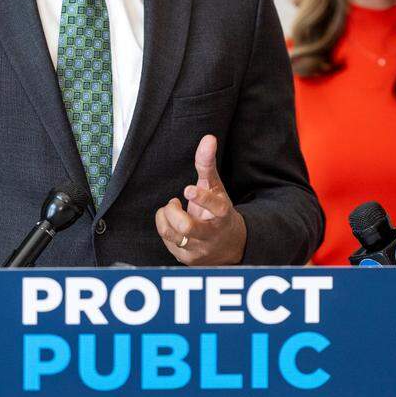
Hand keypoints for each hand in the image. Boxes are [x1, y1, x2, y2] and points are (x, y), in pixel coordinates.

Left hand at [155, 135, 246, 264]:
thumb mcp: (215, 187)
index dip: (202, 199)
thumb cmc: (219, 210)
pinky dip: (164, 227)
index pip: (216, 207)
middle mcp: (212, 234)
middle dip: (173, 212)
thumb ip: (208, 164)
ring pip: (172, 235)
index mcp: (223, 214)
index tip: (187, 189)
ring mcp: (199, 249)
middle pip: (187, 227)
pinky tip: (172, 223)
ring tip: (171, 210)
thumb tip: (208, 138)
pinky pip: (167, 242)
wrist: (230, 245)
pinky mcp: (187, 258)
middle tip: (174, 202)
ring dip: (165, 218)